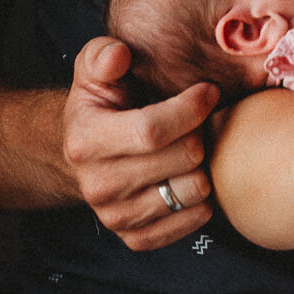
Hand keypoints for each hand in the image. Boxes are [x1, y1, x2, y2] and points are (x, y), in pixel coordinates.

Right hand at [61, 36, 218, 249]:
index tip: (208, 91)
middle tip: (200, 119)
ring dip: (204, 165)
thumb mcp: (92, 71)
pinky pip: (190, 222)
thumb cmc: (99, 105)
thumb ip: (102, 56)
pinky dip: (201, 199)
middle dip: (200, 132)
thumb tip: (118, 55)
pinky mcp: (135, 237)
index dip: (190, 108)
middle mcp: (97, 185)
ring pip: (193, 191)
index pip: (152, 130)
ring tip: (193, 146)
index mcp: (86, 142)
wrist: (85, 155)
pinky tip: (190, 174)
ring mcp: (116, 216)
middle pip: (182, 159)